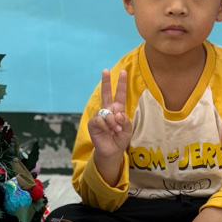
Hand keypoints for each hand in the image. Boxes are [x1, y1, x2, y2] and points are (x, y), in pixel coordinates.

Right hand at [88, 69, 131, 184]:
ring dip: (113, 122)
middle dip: (106, 82)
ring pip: (107, 112)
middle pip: (106, 93)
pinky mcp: (93, 123)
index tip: (123, 71)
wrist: (112, 150)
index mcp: (118, 109)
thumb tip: (116, 112)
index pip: (120, 94)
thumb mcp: (128, 129)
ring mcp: (100, 116)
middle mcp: (108, 110)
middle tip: (105, 70)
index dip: (121, 83)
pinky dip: (106, 126)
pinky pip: (100, 120)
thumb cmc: (120, 138)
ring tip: (115, 130)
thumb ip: (125, 120)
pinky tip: (108, 131)